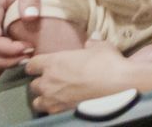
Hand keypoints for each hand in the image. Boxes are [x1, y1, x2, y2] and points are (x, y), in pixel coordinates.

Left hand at [26, 41, 151, 114]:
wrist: (119, 85)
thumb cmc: (108, 62)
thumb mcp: (101, 47)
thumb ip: (92, 44)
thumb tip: (91, 40)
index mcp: (53, 62)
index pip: (32, 64)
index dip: (37, 65)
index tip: (43, 65)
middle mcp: (48, 81)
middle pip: (34, 84)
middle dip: (43, 82)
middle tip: (55, 81)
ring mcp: (53, 98)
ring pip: (38, 101)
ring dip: (45, 98)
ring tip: (57, 96)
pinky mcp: (61, 111)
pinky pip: (49, 111)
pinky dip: (55, 108)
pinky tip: (65, 104)